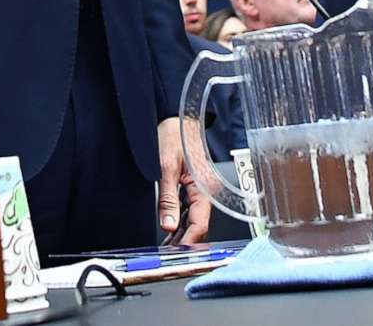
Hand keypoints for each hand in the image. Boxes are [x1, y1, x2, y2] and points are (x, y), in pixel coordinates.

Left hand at [156, 116, 210, 244]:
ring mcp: (201, 188)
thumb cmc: (175, 134)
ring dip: (182, 233)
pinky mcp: (194, 186)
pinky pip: (190, 209)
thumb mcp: (166, 166)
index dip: (189, 241)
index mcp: (204, 186)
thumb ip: (168, 198)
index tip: (177, 254)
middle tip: (168, 255)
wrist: (178, 116)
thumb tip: (168, 225)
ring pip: (194, 218)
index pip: (200, 223)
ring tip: (166, 247)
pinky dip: (180, 221)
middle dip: (185, 241)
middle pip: (198, 223)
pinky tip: (171, 230)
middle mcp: (206, 190)